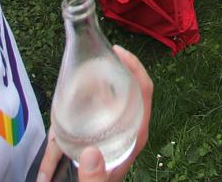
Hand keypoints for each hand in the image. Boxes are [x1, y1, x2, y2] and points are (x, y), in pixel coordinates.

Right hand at [36, 46, 152, 181]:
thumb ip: (94, 178)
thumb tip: (91, 155)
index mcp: (136, 134)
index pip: (145, 91)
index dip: (136, 67)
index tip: (117, 52)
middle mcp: (130, 127)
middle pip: (129, 87)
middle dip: (112, 70)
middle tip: (90, 60)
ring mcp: (118, 127)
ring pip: (113, 95)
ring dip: (99, 81)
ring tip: (81, 72)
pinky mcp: (105, 131)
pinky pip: (100, 105)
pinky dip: (89, 95)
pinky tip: (75, 92)